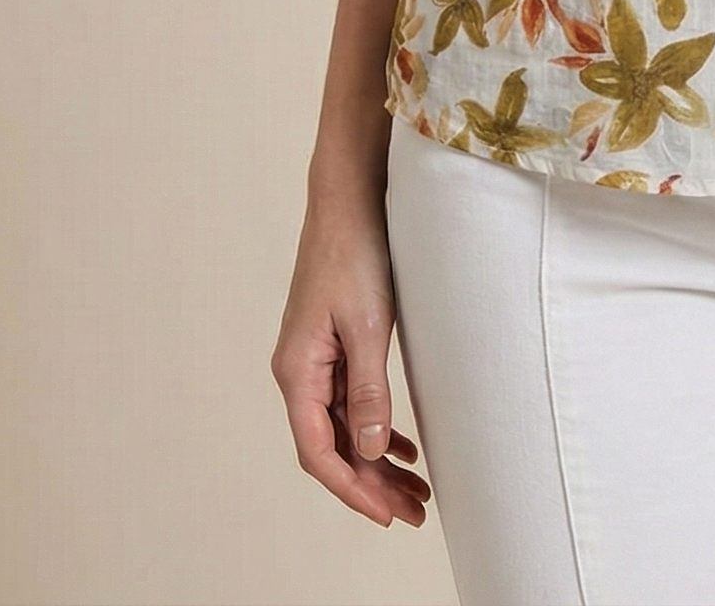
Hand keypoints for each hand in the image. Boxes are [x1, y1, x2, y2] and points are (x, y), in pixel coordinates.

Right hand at [271, 190, 430, 528]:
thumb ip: (369, 390)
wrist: (349, 199)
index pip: (319, 452)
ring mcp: (315, 359)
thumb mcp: (369, 326)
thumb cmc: (356, 254)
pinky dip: (376, 427)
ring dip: (377, 459)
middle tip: (415, 512)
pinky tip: (402, 446)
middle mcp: (299, 372)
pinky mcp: (333, 345)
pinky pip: (350, 402)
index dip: (353, 489)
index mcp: (297, 372)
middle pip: (333, 446)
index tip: (388, 515)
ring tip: (416, 489)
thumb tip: (372, 451)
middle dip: (371, 484)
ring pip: (345, 427)